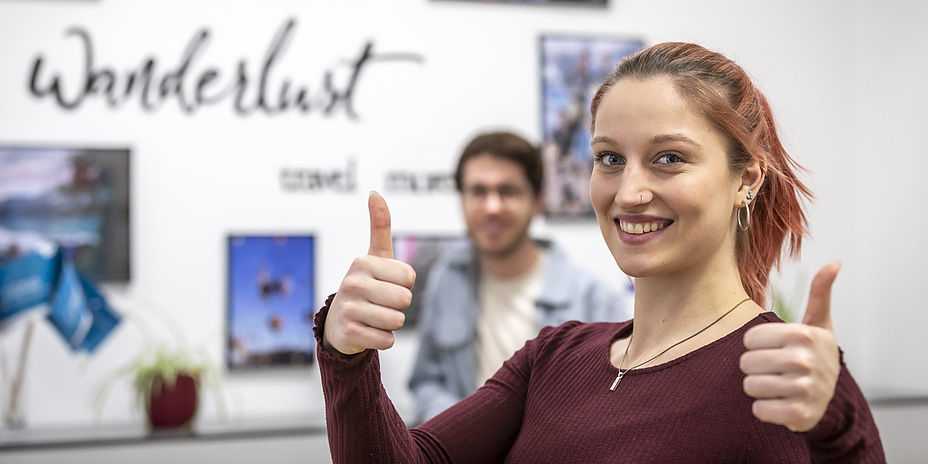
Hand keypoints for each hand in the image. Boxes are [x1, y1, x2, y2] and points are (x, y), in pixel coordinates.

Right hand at [323, 192, 415, 355]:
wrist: (338, 322)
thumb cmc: (366, 285)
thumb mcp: (374, 256)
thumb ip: (379, 225)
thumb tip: (374, 193)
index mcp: (362, 262)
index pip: (409, 277)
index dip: (404, 285)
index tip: (386, 284)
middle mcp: (352, 283)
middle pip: (405, 300)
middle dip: (399, 305)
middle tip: (380, 302)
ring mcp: (349, 308)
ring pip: (397, 321)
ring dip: (392, 323)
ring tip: (375, 317)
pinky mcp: (348, 333)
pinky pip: (387, 340)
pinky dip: (384, 339)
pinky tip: (369, 331)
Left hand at [740, 262, 841, 431]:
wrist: (832, 398)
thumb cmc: (815, 353)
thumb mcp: (819, 323)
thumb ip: (820, 293)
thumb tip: (834, 262)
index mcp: (803, 334)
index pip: (749, 339)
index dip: (756, 346)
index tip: (775, 348)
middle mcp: (805, 360)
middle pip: (746, 363)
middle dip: (755, 367)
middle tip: (774, 369)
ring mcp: (804, 388)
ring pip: (750, 386)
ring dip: (758, 388)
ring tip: (777, 385)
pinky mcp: (799, 414)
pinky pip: (759, 410)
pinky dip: (764, 409)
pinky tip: (780, 403)